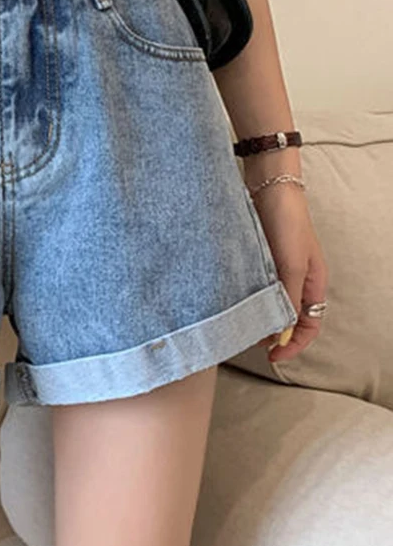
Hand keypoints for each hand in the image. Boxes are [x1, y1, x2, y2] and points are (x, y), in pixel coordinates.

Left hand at [247, 184, 328, 362]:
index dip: (293, 345)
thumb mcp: (291, 265)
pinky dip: (248, 299)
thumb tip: (281, 330)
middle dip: (272, 333)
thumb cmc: (287, 224)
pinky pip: (256, 287)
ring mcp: (277, 270)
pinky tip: (233, 302)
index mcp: (313, 284)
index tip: (272, 357)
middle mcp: (296, 280)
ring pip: (270, 303)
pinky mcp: (260, 260)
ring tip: (240, 324)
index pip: (308, 326)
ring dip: (259, 316)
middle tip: (250, 340)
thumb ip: (288, 298)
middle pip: (288, 318)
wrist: (270, 189)